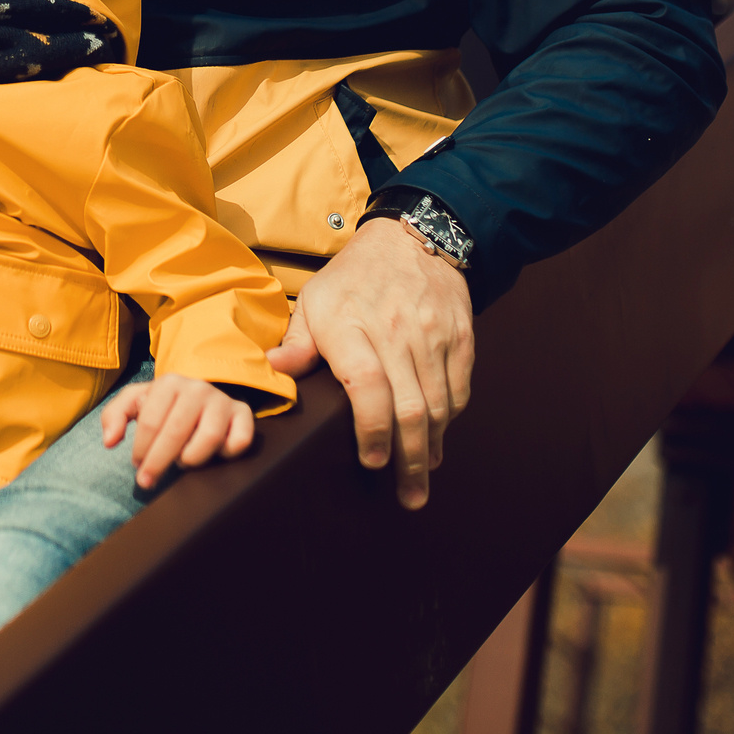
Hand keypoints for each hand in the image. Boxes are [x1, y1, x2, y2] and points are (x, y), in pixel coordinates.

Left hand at [100, 372, 255, 489]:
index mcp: (169, 382)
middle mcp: (198, 388)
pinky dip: (226, 454)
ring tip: (182, 462)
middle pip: (176, 432)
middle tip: (147, 481)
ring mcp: (223, 401)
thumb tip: (110, 441)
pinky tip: (214, 454)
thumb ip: (114, 416)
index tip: (137, 467)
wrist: (200, 396)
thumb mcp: (135, 402)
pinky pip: (239, 441)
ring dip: (192, 458)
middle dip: (158, 462)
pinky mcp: (243, 414)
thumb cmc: (163, 405)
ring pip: (209, 438)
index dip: (141, 450)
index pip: (150, 422)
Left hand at [269, 216, 473, 509]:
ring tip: (422, 477)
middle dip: (409, 460)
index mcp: (351, 326)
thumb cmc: (353, 277)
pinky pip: (460, 388)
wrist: (411, 237)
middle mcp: (396, 332)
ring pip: (440, 404)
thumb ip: (297, 342)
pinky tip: (439, 439)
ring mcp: (433, 335)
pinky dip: (451, 419)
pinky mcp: (461, 336)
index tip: (371, 461)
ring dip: (433, 447)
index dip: (372, 429)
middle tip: (407, 497)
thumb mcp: (314, 301)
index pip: (367, 386)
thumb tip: (272, 372)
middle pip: (410, 407)